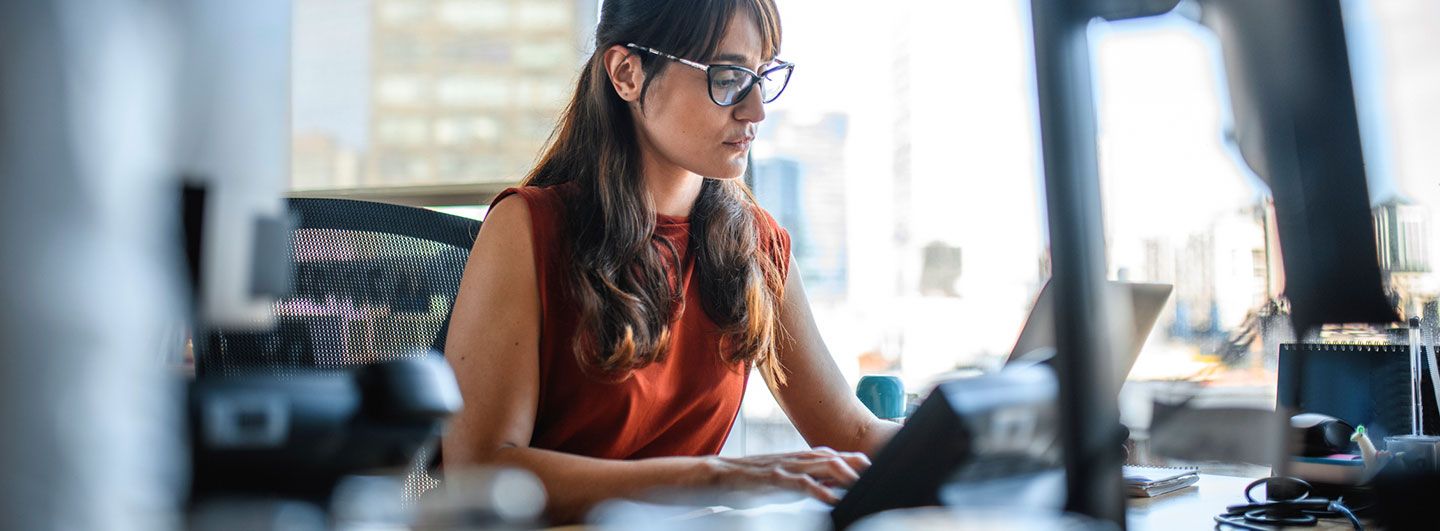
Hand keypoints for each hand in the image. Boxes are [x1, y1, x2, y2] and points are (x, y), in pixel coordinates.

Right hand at [700, 447, 871, 503]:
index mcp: (802, 460)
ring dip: (844, 473)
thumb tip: (835, 489)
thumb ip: (811, 483)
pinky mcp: (775, 477)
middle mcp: (797, 459)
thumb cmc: (755, 481)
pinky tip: (832, 499)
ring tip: (861, 483)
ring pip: (821, 465)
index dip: (855, 461)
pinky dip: (819, 490)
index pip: (835, 456)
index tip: (875, 468)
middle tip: (877, 473)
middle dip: (857, 464)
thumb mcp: (788, 481)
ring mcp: (786, 466)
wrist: (722, 475)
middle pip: (834, 457)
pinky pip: (801, 483)